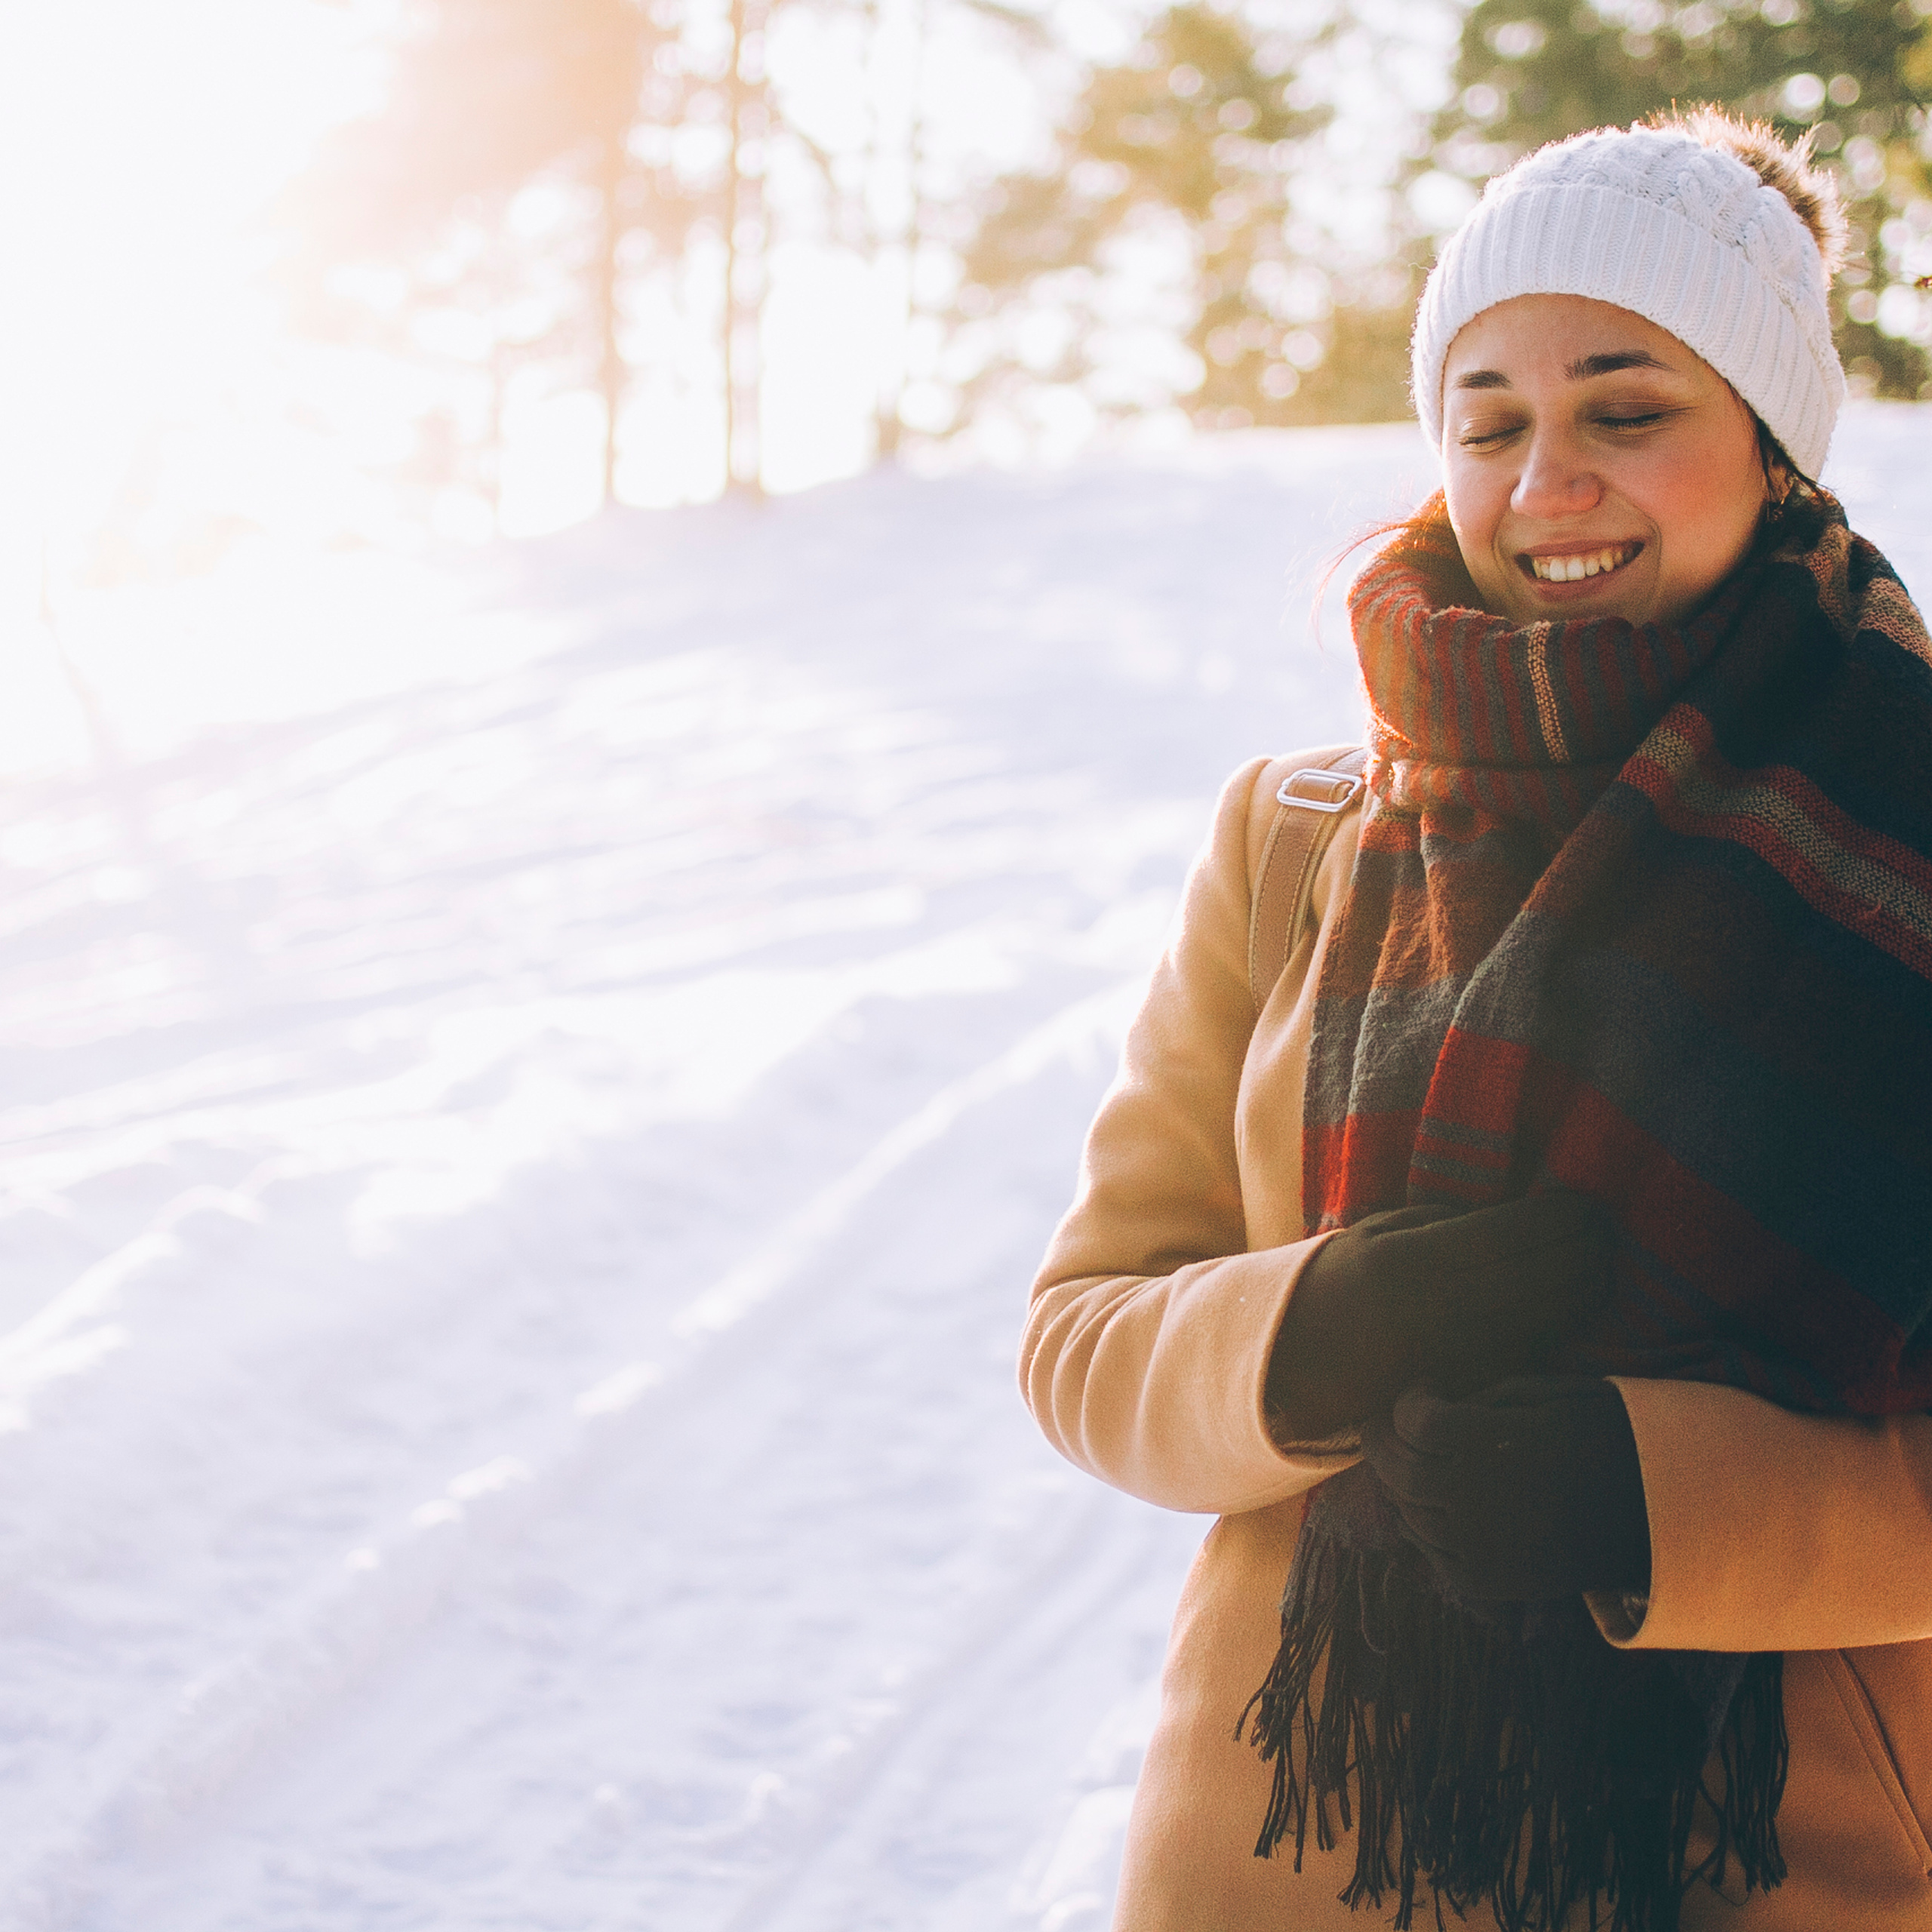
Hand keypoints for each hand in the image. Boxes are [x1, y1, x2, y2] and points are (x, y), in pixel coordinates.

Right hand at [1264, 1193, 1613, 1441]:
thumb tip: (1519, 1212)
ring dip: (1589, 1286)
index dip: (1560, 1216)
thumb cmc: (1342, 1282)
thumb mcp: (1378, 1232)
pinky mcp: (1471, 1387)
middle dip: (1588, 1248)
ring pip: (1551, 1319)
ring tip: (1603, 1259)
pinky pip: (1536, 1351)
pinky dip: (1567, 1323)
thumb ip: (1444, 1221)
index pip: (1511, 1235)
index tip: (1583, 1201)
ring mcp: (1459, 1356)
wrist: (1301, 1364)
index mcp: (1409, 1263)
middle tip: (1604, 1227)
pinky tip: (1579, 1300)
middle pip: (1544, 1278)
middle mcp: (1439, 1312)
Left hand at [1362, 1377, 1650, 1601]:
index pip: (1414, 1421)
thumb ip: (1485, 1401)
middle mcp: (1475, 1499)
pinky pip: (1431, 1554)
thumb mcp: (1550, 1396)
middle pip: (1397, 1467)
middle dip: (1384, 1440)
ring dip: (1399, 1483)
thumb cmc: (1606, 1440)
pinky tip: (1434, 1506)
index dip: (1408, 1401)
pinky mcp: (1488, 1583)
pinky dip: (1421, 1528)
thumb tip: (1436, 1407)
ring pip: (1407, 1511)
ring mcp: (1479, 1547)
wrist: (1661, 1516)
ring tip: (1412, 1463)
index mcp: (1492, 1445)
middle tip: (1389, 1425)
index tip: (1423, 1390)